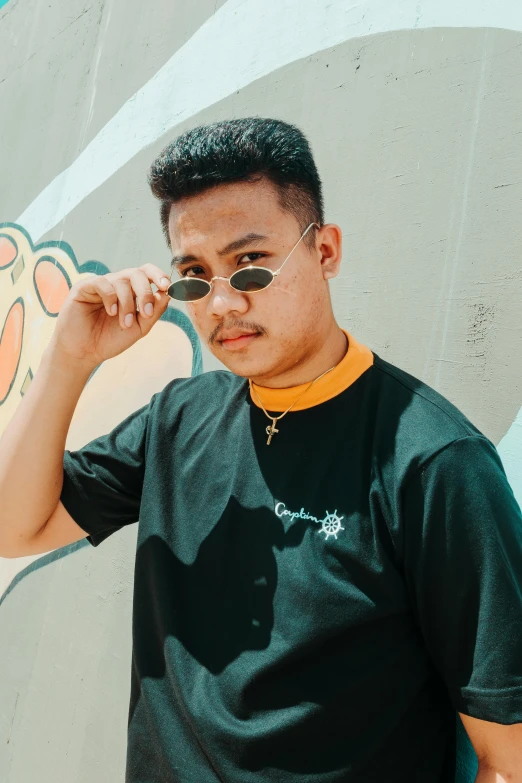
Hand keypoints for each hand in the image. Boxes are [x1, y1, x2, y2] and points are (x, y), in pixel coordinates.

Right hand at [48, 264, 171, 368]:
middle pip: (137, 273)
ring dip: (127, 303)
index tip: (167, 286)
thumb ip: (154, 311)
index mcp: (131, 292)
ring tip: (124, 323)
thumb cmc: (110, 340)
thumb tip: (168, 293)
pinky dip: (111, 298)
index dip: (158, 275)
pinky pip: (102, 282)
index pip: (147, 273)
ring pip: (122, 280)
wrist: (84, 353)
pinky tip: (111, 312)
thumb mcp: (139, 328)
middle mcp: (117, 285)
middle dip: (145, 292)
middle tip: (146, 312)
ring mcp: (101, 284)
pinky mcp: (84, 287)